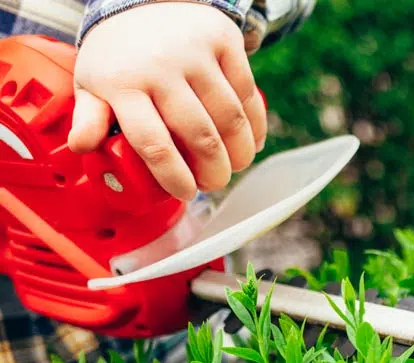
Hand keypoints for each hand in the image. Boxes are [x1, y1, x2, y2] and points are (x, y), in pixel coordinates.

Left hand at [68, 2, 266, 200]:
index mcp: (122, 83)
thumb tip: (83, 148)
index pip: (153, 143)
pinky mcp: (223, 42)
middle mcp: (160, 67)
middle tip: (215, 184)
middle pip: (200, 135)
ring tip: (235, 166)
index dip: (174, 176)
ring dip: (239, 153)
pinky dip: (255, 126)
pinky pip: (248, 95)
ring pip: (230, 119)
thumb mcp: (92, 81)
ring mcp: (195, 53)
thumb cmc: (119, 53)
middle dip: (215, 171)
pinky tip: (251, 143)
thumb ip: (89, 117)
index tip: (187, 193)